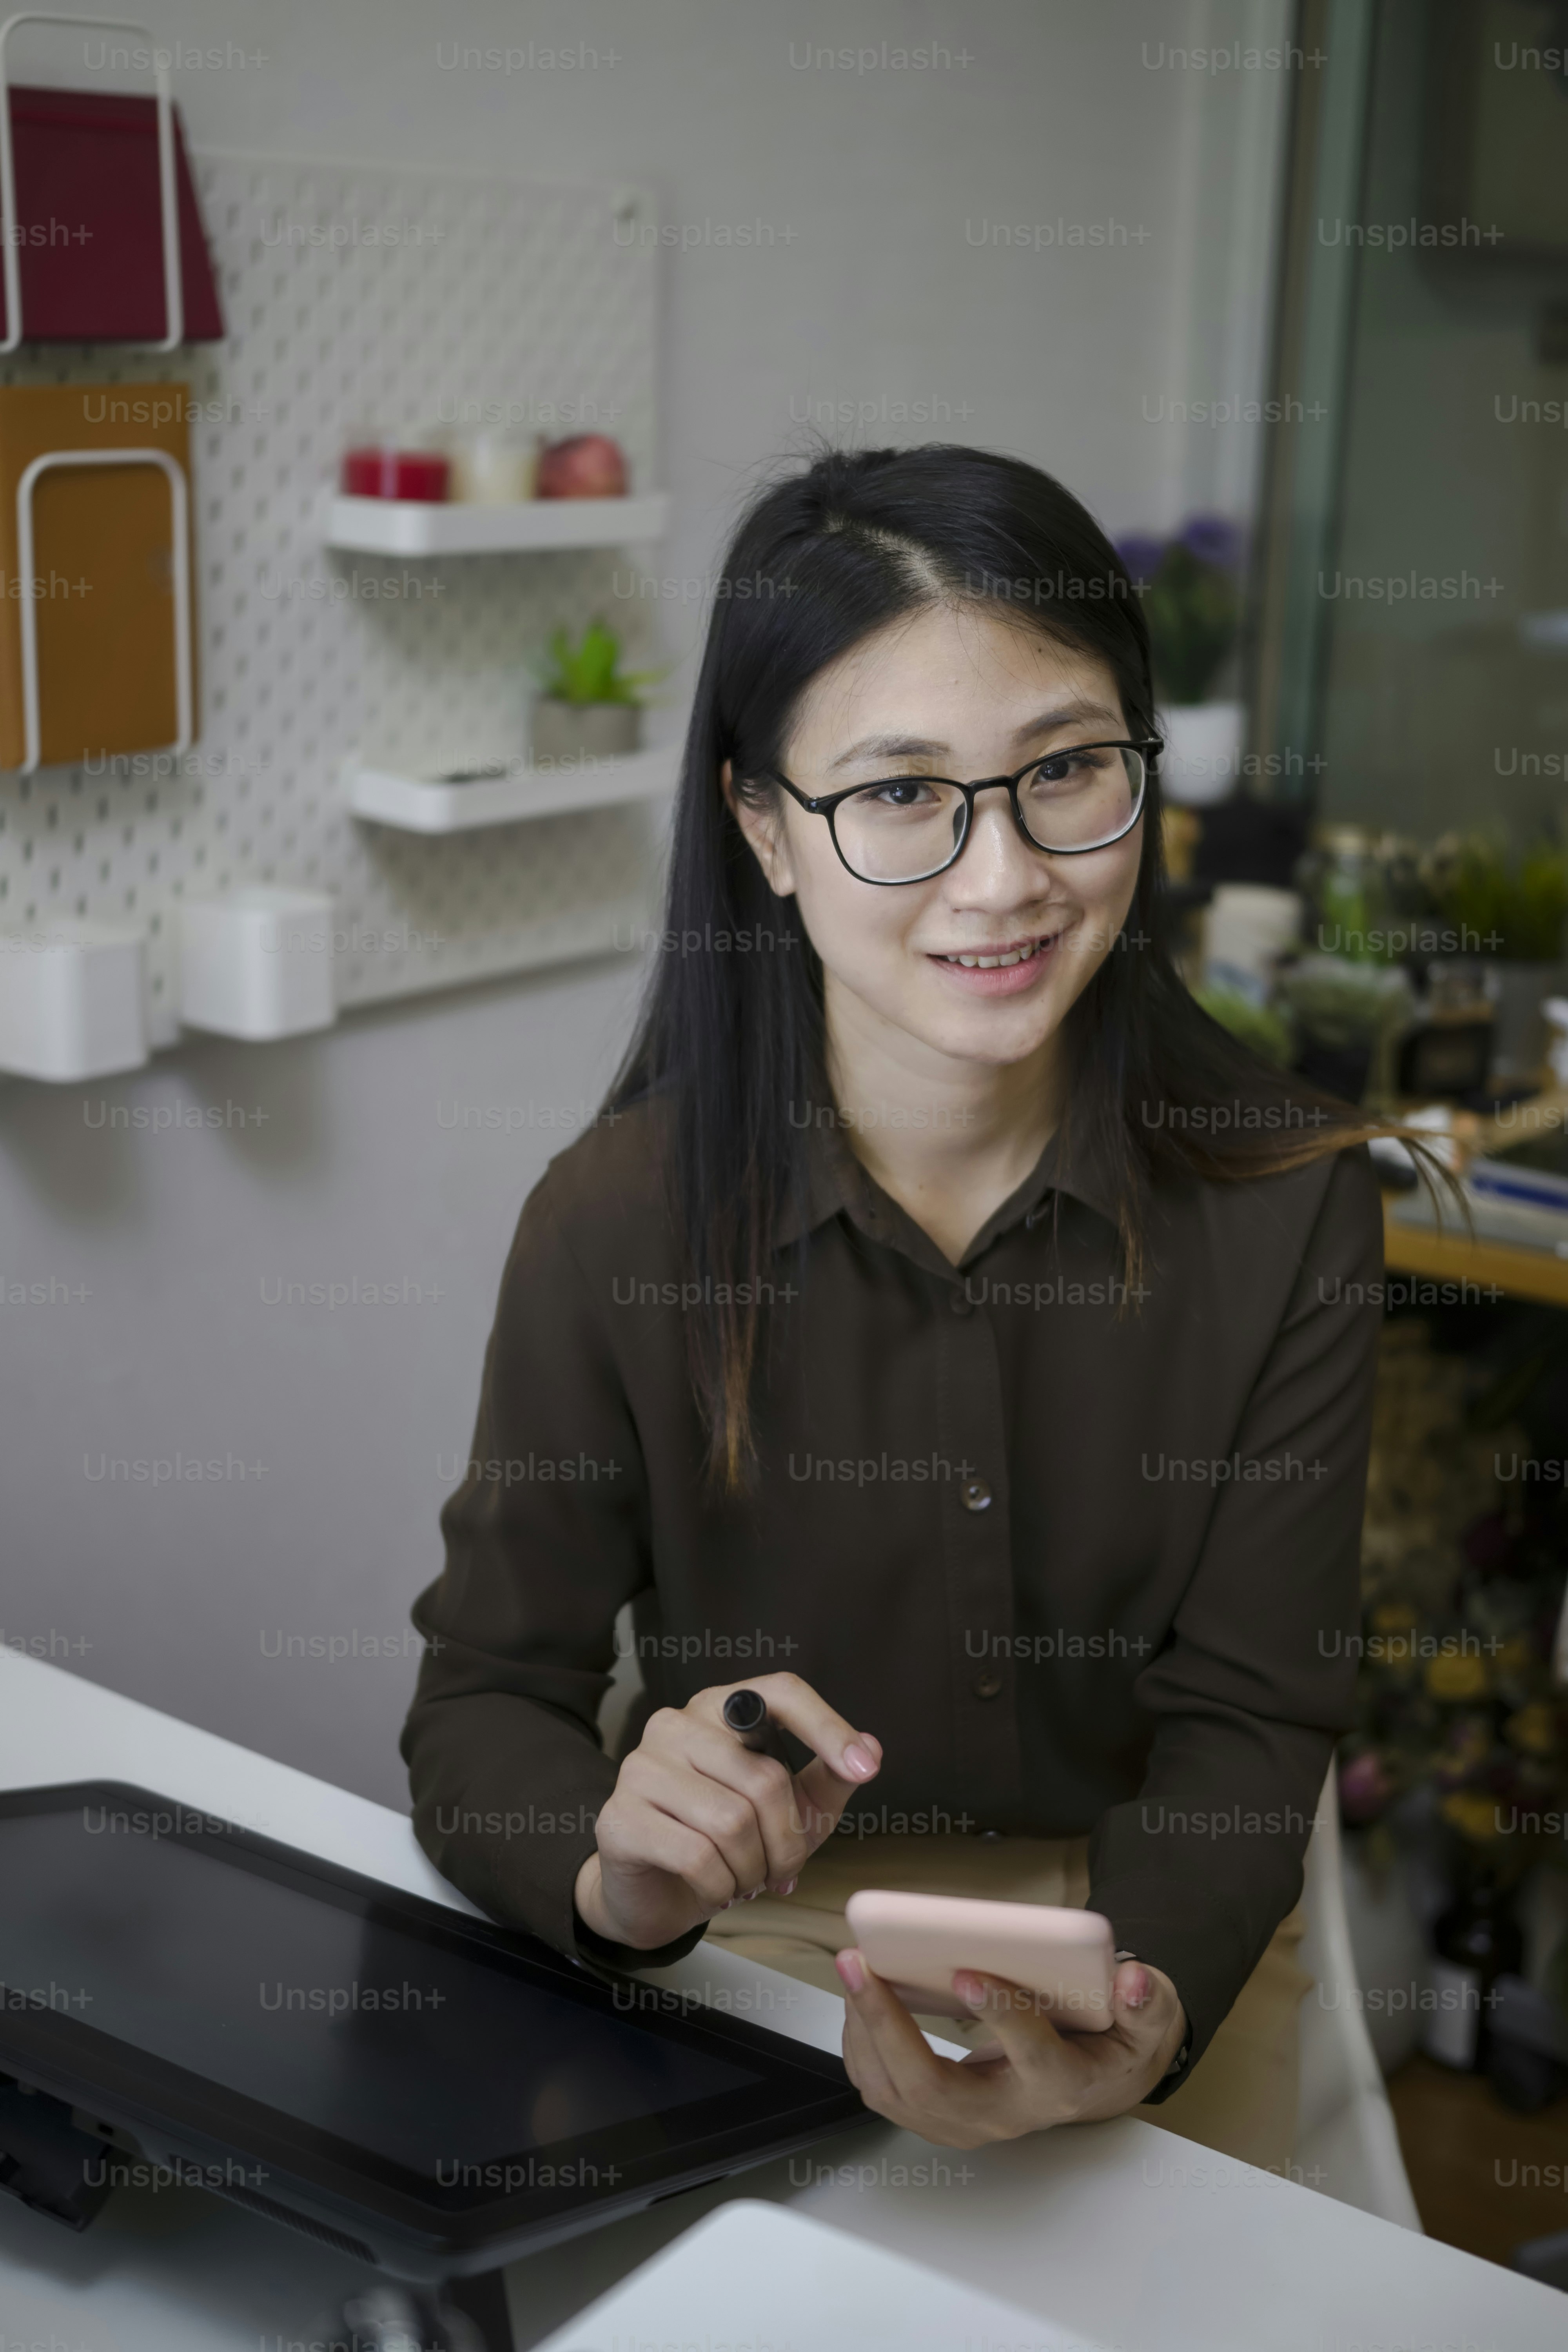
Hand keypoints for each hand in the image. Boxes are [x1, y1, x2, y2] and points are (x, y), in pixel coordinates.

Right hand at [574, 1671, 880, 1950]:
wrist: (656, 1892)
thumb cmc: (728, 1841)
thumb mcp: (792, 1810)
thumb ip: (827, 1777)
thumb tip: (871, 1748)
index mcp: (721, 1708)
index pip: (781, 1692)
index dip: (828, 1727)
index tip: (865, 1769)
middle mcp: (677, 1724)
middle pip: (764, 1778)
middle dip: (786, 1842)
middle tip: (779, 1871)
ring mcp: (641, 1766)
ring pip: (731, 1821)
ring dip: (752, 1869)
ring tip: (745, 1880)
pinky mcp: (620, 1817)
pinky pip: (695, 1857)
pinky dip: (719, 1887)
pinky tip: (715, 1889)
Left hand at [833, 1949, 1186, 2147]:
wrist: (1095, 2083)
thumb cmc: (1113, 2044)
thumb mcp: (1147, 2021)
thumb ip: (1146, 2002)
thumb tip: (1133, 1980)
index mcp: (1061, 2084)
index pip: (1032, 2057)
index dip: (1001, 2016)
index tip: (967, 1969)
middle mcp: (1008, 2112)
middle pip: (934, 2086)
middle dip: (887, 2025)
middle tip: (860, 1963)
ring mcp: (968, 2121)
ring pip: (897, 2093)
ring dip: (864, 2032)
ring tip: (853, 1971)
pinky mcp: (940, 2115)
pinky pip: (884, 2091)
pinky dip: (862, 2046)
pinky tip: (860, 2000)